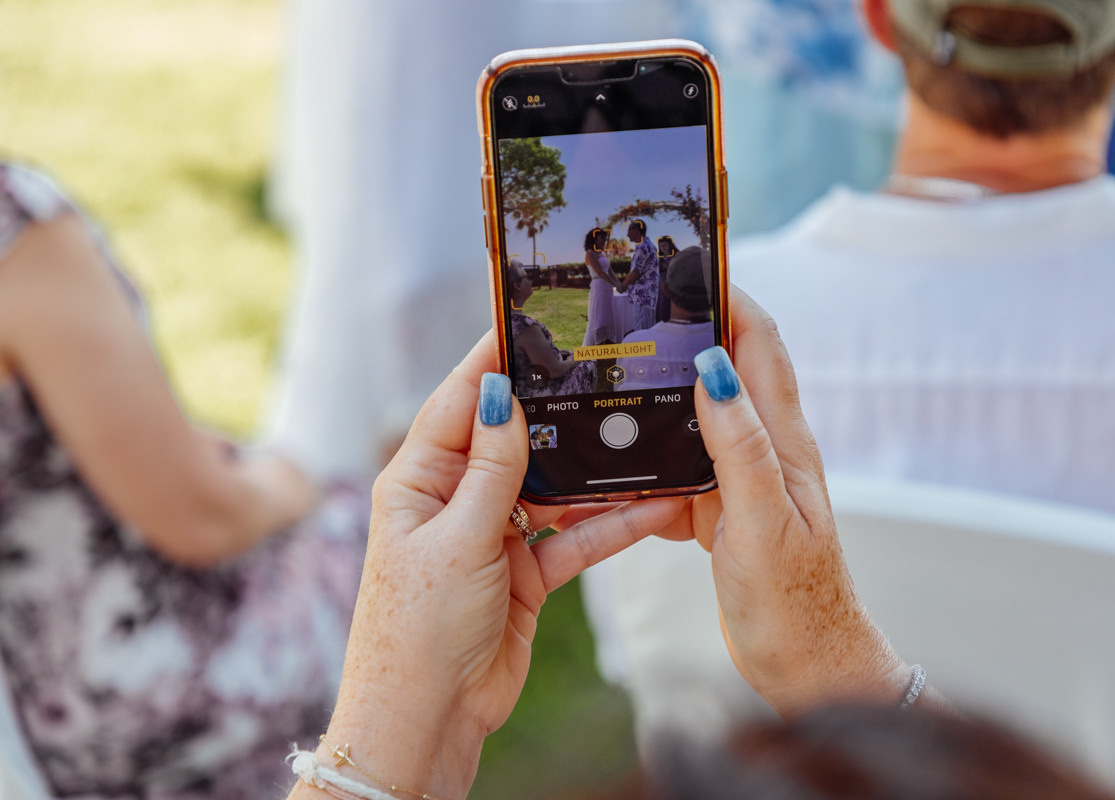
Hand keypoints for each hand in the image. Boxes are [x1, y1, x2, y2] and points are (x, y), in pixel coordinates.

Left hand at [311, 333, 682, 799]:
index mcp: (418, 480)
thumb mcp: (457, 540)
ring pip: (552, 486)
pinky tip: (651, 503)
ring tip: (639, 431)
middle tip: (601, 368)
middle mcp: (454, 499)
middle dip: (555, 410)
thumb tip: (503, 393)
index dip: (494, 360)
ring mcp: (491, 534)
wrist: (427, 719)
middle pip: (512, 438)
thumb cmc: (417, 631)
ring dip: (593, 470)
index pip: (460, 402)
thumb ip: (491, 470)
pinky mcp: (523, 572)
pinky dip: (608, 523)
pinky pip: (573, 536)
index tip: (529, 320)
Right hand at [659, 289, 916, 714]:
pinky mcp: (724, 512)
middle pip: (727, 367)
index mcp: (782, 443)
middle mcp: (766, 451)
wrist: (807, 667)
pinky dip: (652, 459)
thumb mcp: (762, 522)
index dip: (730, 295)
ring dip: (666, 389)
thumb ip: (739, 446)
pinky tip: (622, 467)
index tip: (691, 258)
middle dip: (691, 327)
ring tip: (620, 371)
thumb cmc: (795, 603)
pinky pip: (682, 469)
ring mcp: (744, 481)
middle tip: (641, 301)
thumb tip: (715, 368)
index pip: (759, 343)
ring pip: (698, 416)